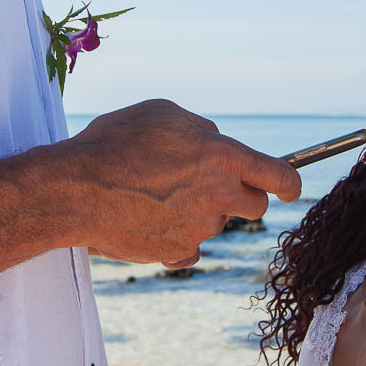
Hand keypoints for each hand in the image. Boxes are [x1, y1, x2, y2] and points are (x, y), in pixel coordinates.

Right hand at [61, 100, 302, 265]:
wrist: (75, 190)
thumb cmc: (115, 143)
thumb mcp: (163, 113)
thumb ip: (201, 129)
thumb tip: (216, 142)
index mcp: (222, 157)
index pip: (278, 176)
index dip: (290, 184)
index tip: (290, 189)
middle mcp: (219, 196)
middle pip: (254, 206)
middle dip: (241, 197)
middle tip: (209, 186)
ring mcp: (199, 228)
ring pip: (215, 223)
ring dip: (198, 212)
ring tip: (154, 195)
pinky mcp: (177, 251)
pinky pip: (189, 248)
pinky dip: (176, 238)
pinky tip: (149, 220)